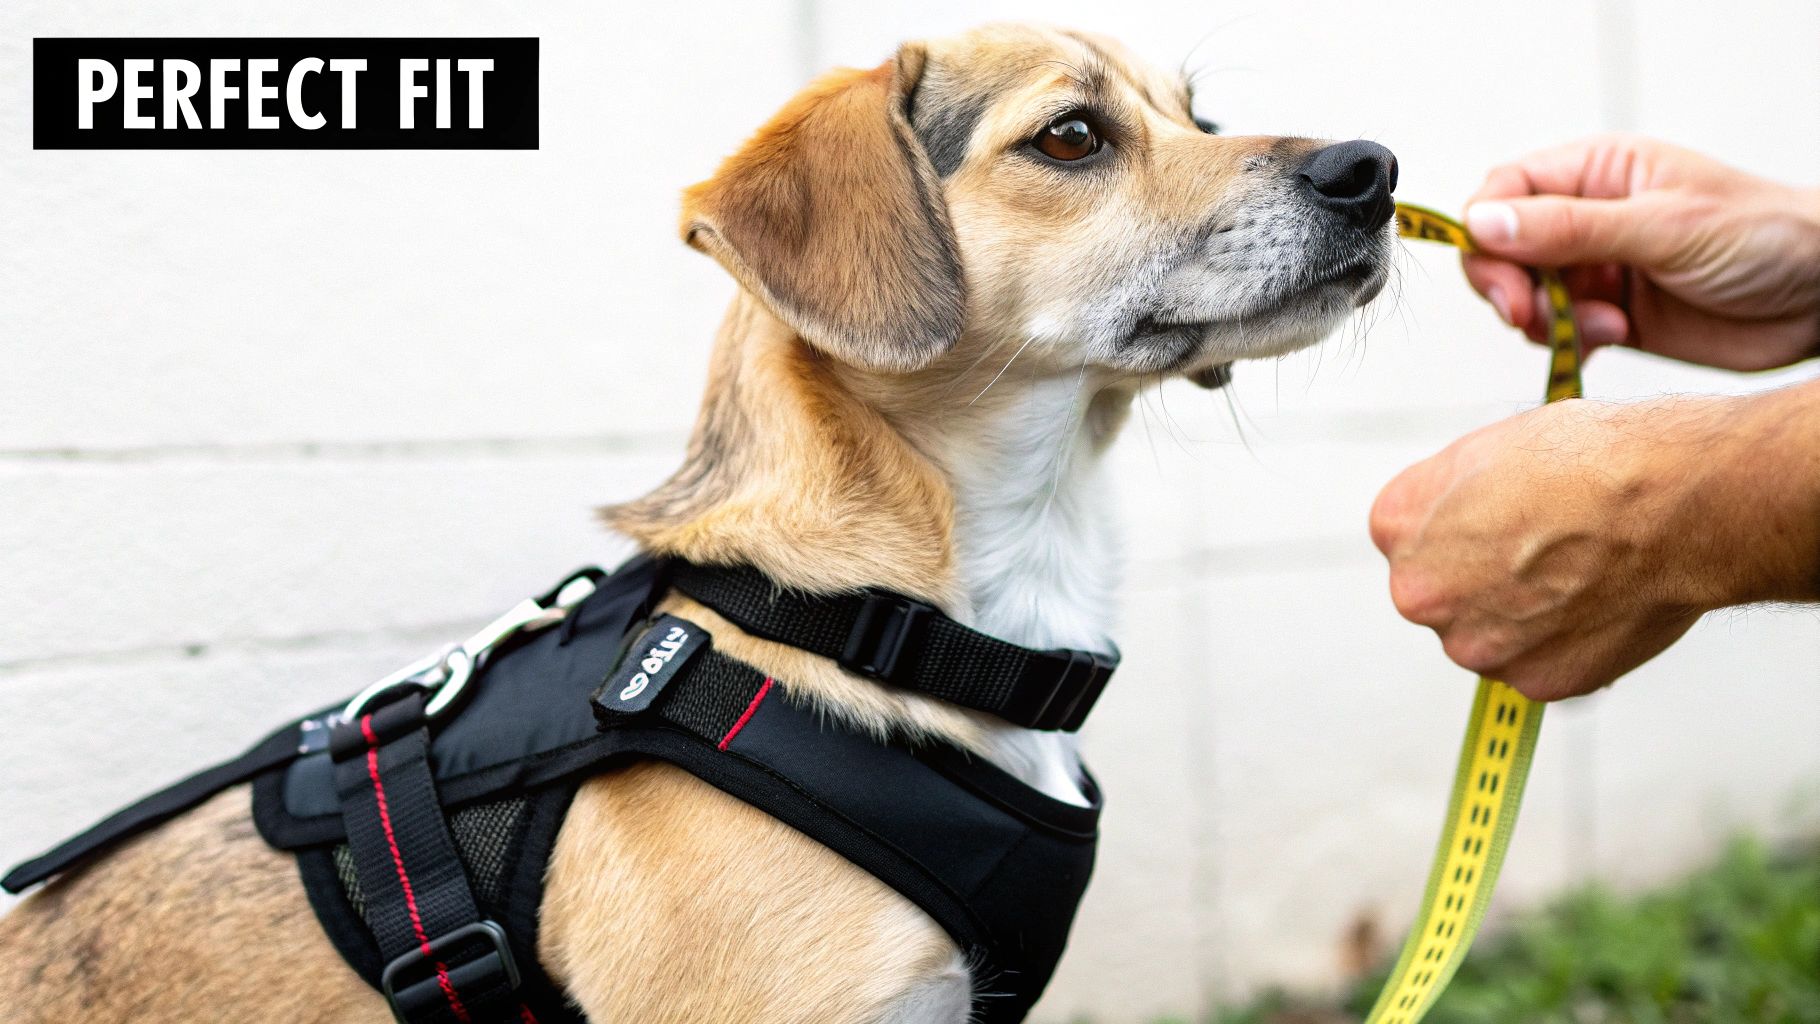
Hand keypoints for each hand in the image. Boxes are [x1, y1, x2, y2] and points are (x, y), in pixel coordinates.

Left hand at [1369, 383, 1819, 700]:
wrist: (1679, 504)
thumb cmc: (1598, 462)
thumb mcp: (1492, 446)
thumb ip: (1448, 495)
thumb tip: (1447, 520)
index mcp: (1398, 528)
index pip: (1408, 536)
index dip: (1459, 521)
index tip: (1496, 515)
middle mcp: (1422, 596)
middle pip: (1445, 593)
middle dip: (1483, 575)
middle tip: (1544, 547)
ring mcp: (1479, 646)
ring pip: (1490, 635)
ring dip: (1523, 615)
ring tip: (1580, 572)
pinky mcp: (1535, 682)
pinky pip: (1539, 664)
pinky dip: (1566, 643)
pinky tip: (1600, 603)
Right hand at [1460, 135, 1819, 370]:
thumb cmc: (1766, 236)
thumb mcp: (1663, 225)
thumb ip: (1570, 227)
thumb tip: (1485, 224)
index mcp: (1598, 172)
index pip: (1505, 192)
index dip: (1486, 231)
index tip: (1500, 273)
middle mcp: (1589, 219)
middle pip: (1503, 250)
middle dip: (1509, 285)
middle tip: (1529, 313)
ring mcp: (1598, 270)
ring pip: (1525, 297)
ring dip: (1547, 319)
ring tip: (1604, 324)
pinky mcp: (1611, 317)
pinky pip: (1557, 334)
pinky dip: (1567, 344)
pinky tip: (1612, 338)